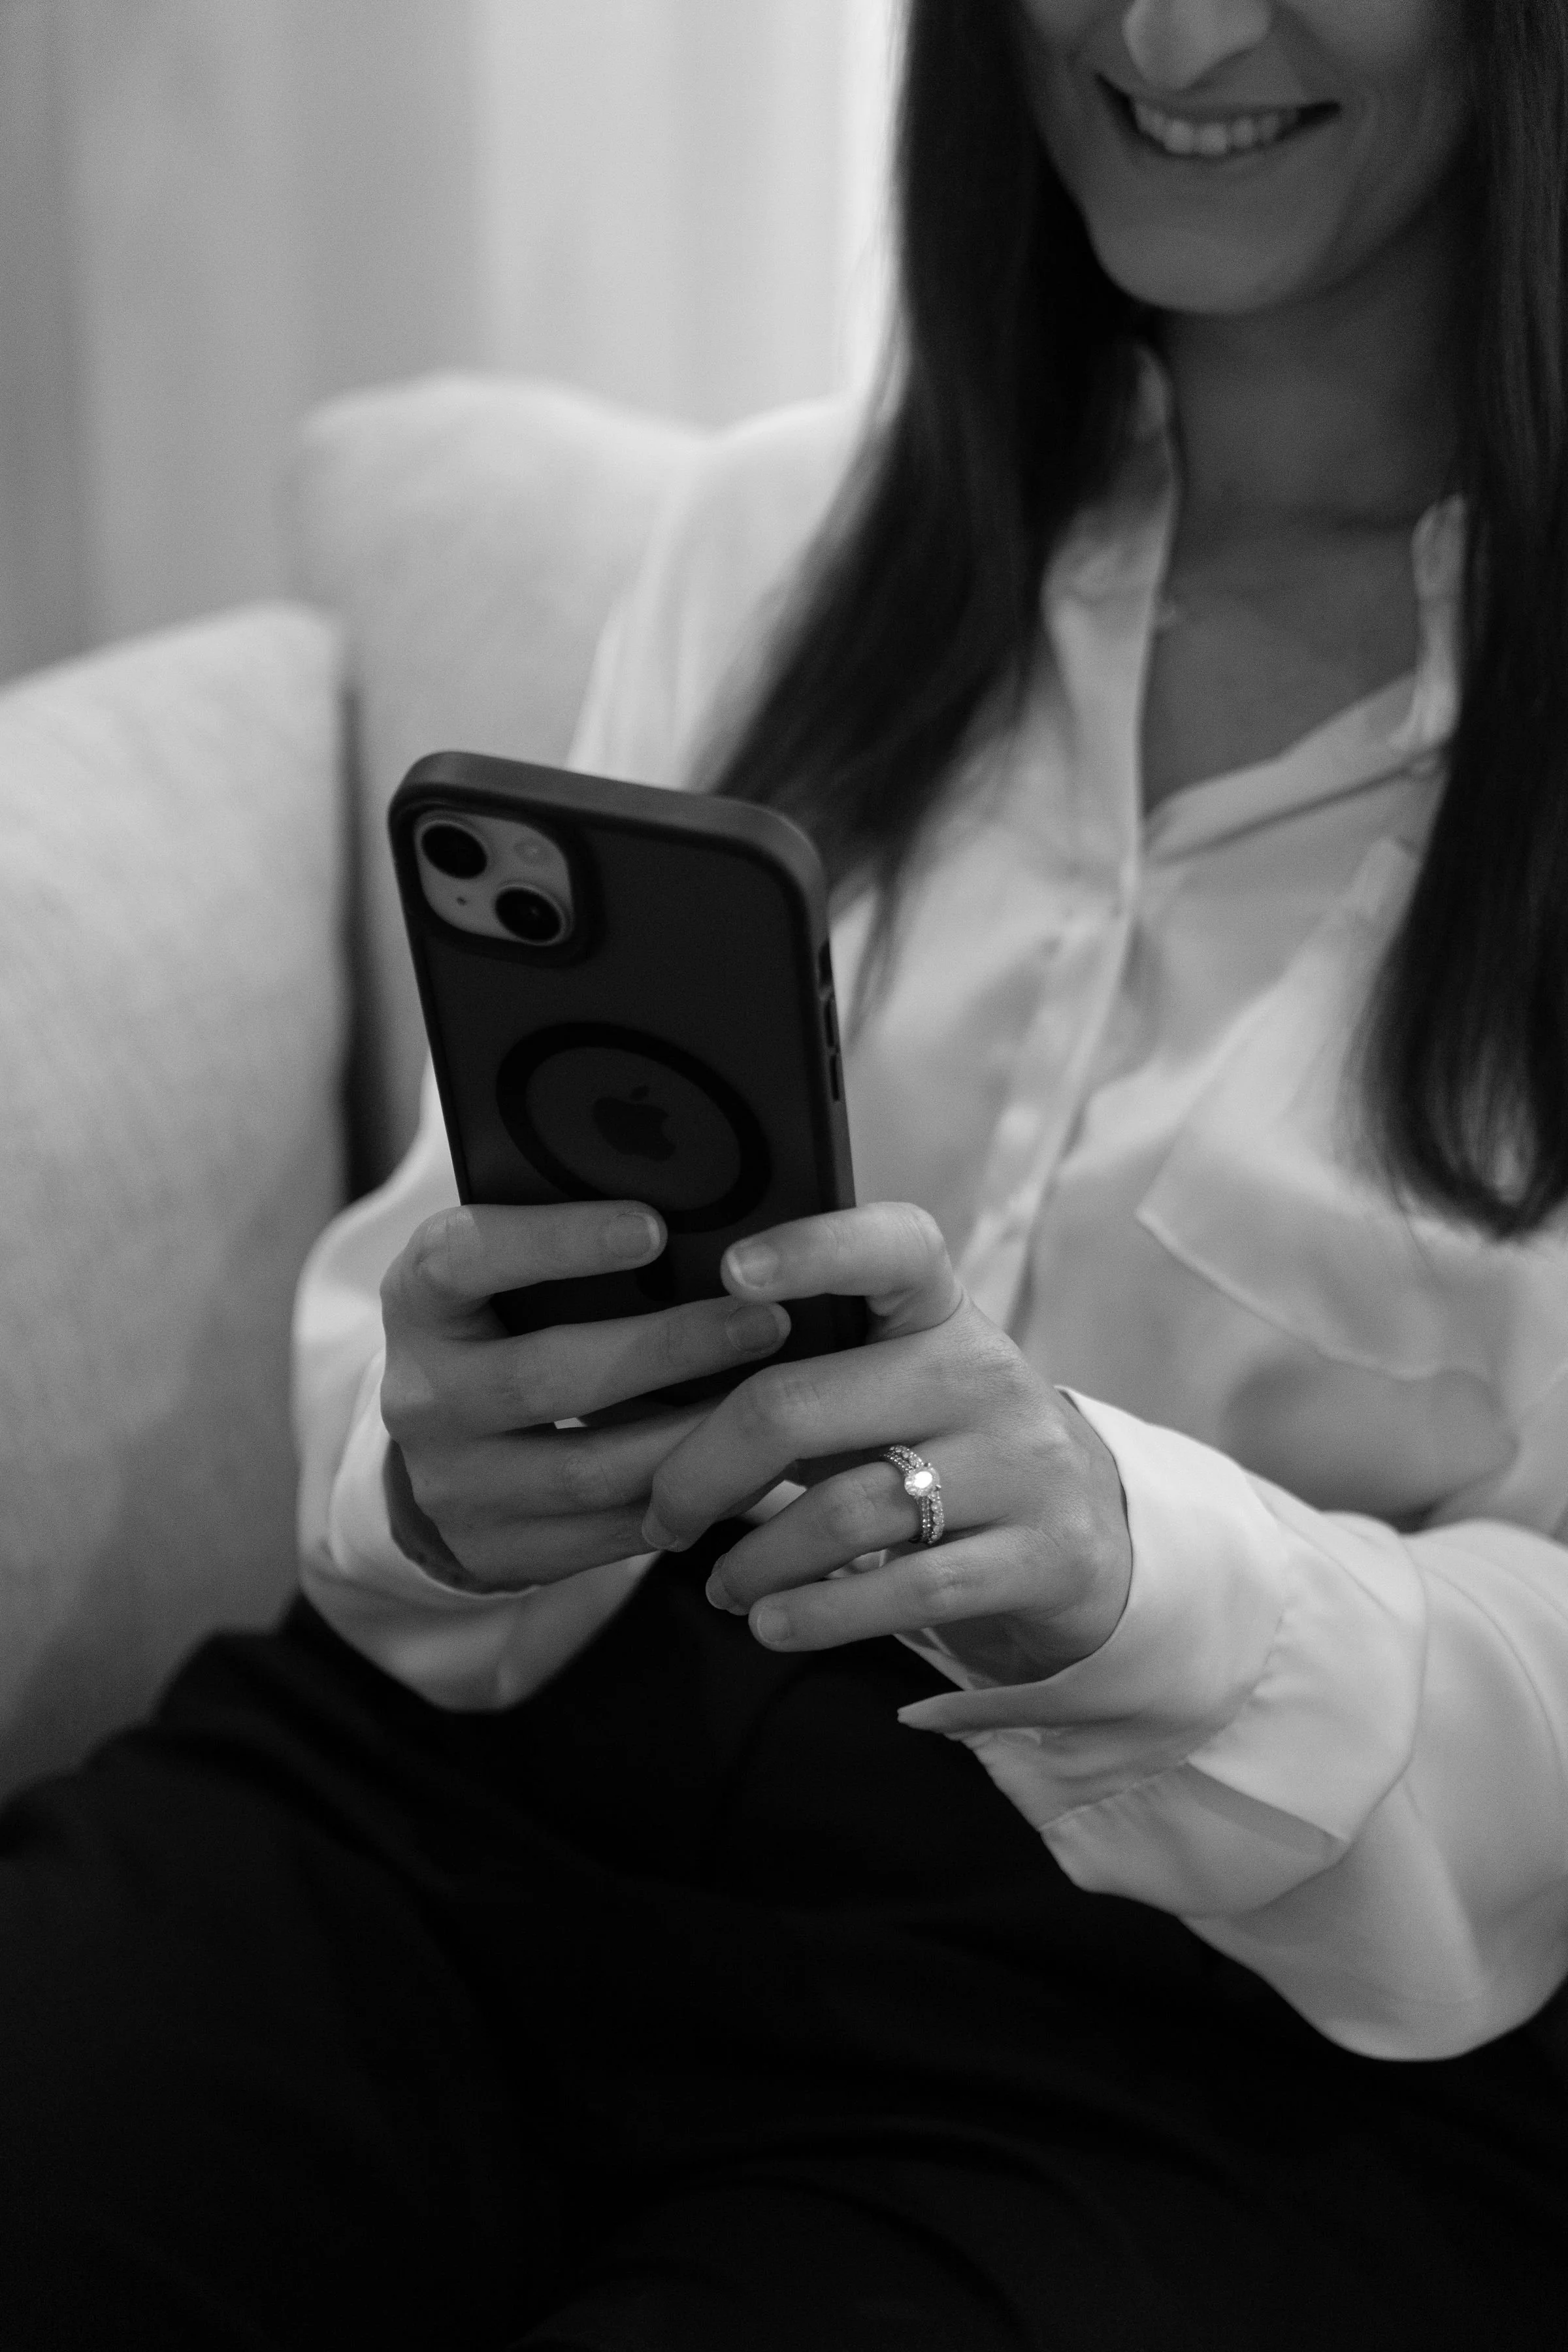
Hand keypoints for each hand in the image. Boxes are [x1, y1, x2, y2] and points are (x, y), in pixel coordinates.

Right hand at [378, 1201, 788, 1588]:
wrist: (444, 1449)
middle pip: (546, 1377)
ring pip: (585, 1469)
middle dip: (668, 1349)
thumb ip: (568, 1243)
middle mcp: (421, 1394)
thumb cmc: (505, 1326)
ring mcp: (452, 1482)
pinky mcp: (495, 1549)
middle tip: (764, 1320)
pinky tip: (744, 1467)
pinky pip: (604, 1535)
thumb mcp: (504, 1275)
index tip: (655, 1226)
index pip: (466, 1258)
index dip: (557, 1242)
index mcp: (419, 1299)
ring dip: (691, 1436)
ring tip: (772, 1400)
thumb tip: (700, 1202)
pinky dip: (681, 1501)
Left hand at [642, 1204, 1132, 1680]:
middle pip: (802, 1404)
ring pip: (844, 1510)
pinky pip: (906, 1589)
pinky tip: (770, 1622)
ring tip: (717, 1586)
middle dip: (701, 1469)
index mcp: (942, 1312)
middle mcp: (986, 1374)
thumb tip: (647, 1387)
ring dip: (755, 1559)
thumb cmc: (945, 1450)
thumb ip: (804, 1373)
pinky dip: (818, 1613)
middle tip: (662, 1515)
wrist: (1091, 1540)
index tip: (728, 1271)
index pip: (892, 1246)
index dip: (810, 1248)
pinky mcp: (1044, 1557)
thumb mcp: (893, 1390)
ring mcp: (1024, 1466)